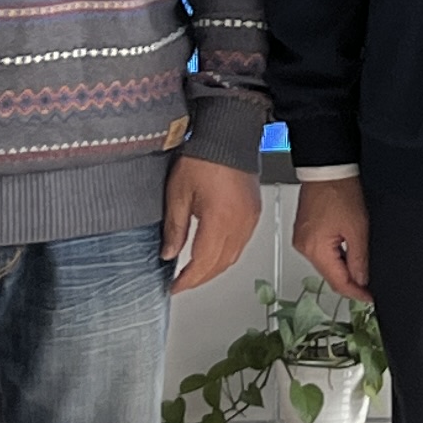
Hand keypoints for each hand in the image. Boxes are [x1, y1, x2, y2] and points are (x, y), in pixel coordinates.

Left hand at [162, 153, 259, 293]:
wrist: (228, 135)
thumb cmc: (205, 157)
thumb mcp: (178, 194)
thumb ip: (175, 228)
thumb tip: (169, 253)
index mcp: (220, 220)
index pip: (203, 263)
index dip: (187, 280)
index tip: (174, 286)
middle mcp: (239, 223)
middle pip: (220, 265)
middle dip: (200, 279)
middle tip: (182, 284)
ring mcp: (249, 219)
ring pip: (233, 257)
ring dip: (213, 269)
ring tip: (195, 273)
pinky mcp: (253, 213)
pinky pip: (241, 244)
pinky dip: (226, 255)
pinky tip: (214, 254)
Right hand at [291, 176, 370, 298]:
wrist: (328, 169)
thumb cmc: (339, 190)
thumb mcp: (358, 229)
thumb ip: (360, 259)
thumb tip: (362, 279)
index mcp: (315, 249)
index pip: (337, 282)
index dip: (356, 293)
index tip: (369, 298)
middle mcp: (304, 247)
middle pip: (330, 275)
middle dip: (350, 281)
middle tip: (369, 286)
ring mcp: (302, 240)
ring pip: (326, 265)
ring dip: (343, 268)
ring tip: (361, 268)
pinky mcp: (305, 232)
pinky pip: (321, 252)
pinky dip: (335, 256)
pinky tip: (347, 253)